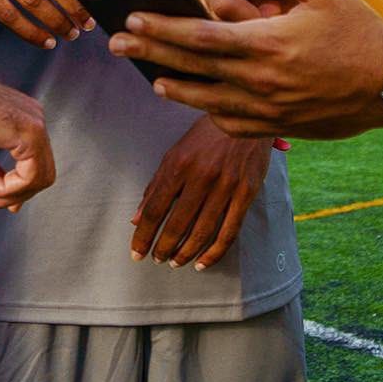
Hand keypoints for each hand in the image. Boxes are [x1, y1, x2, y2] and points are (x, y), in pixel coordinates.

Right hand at [0, 58, 55, 211]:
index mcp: (22, 120)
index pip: (34, 164)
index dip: (17, 190)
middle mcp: (34, 119)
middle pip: (41, 173)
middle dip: (13, 196)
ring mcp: (35, 123)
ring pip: (40, 178)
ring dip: (8, 195)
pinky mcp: (30, 132)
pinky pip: (31, 176)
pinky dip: (8, 190)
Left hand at [110, 0, 382, 138]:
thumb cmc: (359, 30)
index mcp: (266, 44)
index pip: (199, 36)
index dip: (162, 27)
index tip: (132, 18)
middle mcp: (261, 81)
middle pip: (191, 69)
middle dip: (149, 53)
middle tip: (115, 44)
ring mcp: (268, 109)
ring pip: (206, 101)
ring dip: (173, 87)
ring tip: (149, 76)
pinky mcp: (280, 126)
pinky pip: (233, 123)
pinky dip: (210, 110)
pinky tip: (199, 100)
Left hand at [131, 115, 271, 269]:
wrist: (244, 119)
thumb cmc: (205, 136)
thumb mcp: (175, 153)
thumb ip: (156, 185)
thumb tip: (137, 219)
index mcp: (179, 164)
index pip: (156, 208)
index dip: (144, 235)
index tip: (136, 252)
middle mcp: (202, 176)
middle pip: (177, 224)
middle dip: (163, 247)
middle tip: (156, 259)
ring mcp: (226, 185)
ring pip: (202, 232)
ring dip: (185, 252)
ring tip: (174, 262)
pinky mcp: (246, 193)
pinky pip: (229, 231)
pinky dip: (214, 252)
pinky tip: (202, 262)